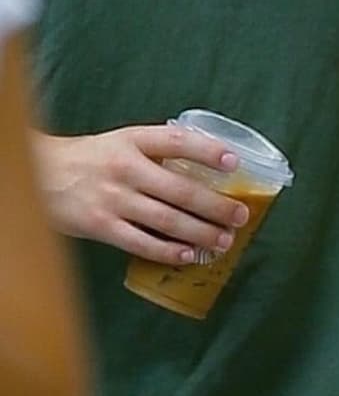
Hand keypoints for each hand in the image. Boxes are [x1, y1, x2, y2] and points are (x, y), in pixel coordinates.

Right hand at [34, 125, 249, 264]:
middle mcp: (126, 168)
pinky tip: (188, 254)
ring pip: (166, 219)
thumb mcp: (125, 140)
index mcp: (135, 140)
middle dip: (215, 205)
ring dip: (200, 232)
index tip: (234, 162)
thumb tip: (208, 162)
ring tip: (224, 240)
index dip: (208, 150)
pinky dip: (168, 251)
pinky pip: (141, 242)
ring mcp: (114, 199)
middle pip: (180, 189)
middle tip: (240, 215)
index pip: (178, 142)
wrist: (41, 175)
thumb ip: (159, 150)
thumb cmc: (93, 157)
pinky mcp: (102, 227)